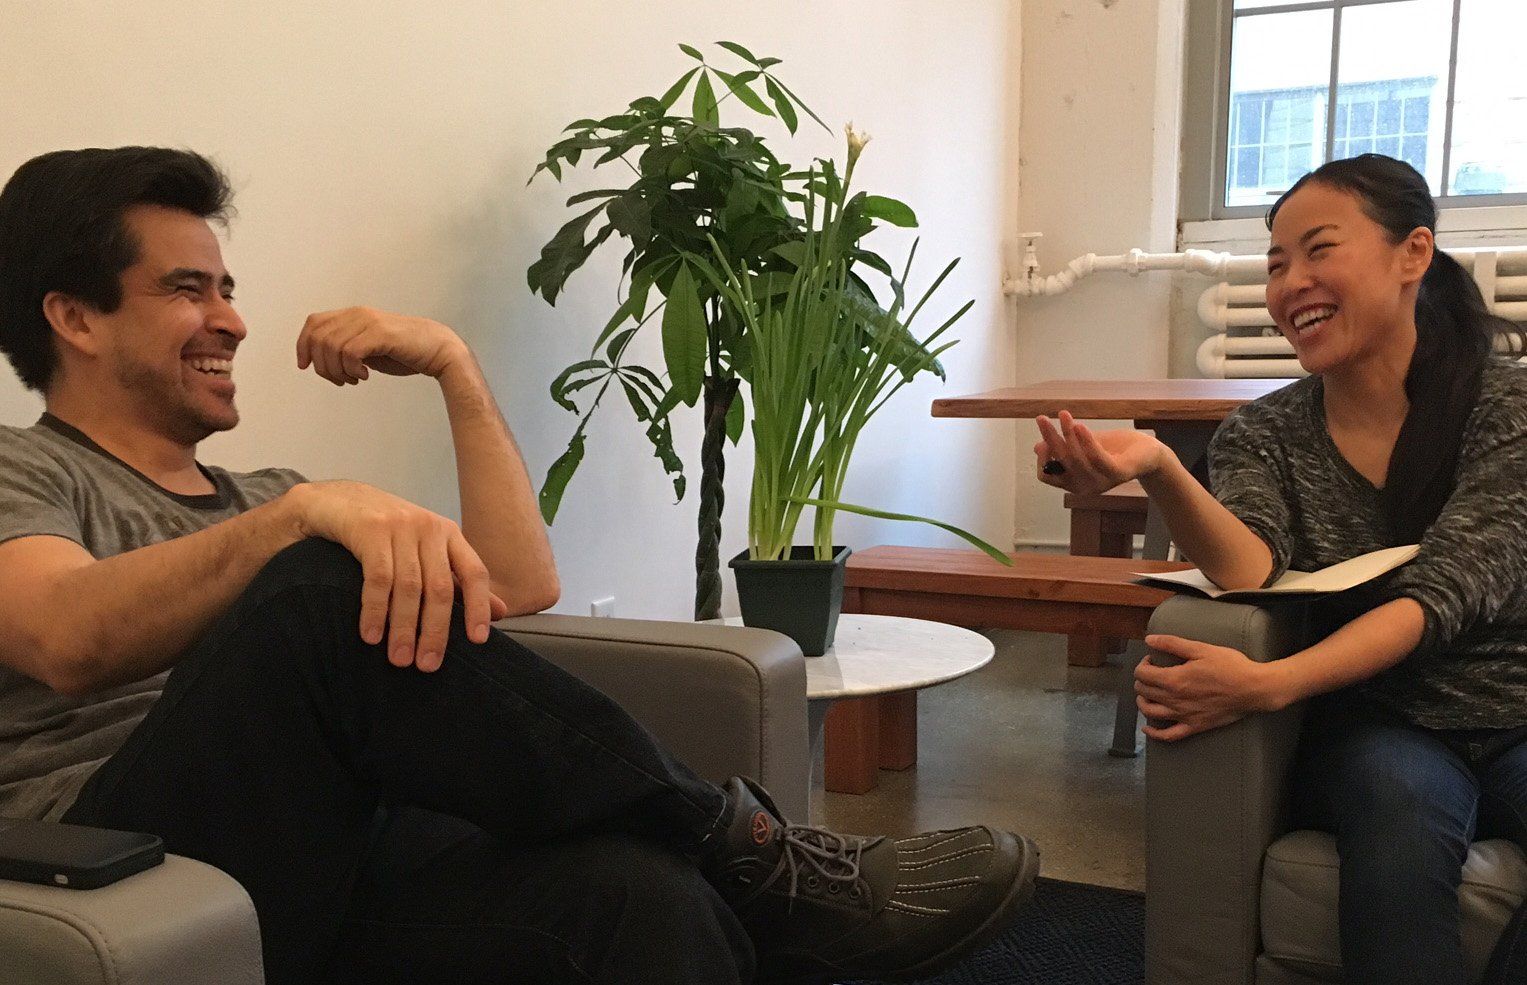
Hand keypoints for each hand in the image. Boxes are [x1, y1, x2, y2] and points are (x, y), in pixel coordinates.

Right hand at [287, 481, 509, 671]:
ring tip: (399, 658)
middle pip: (440, 587)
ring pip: (409, 587)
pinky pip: (377, 578)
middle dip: (435, 630)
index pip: (475, 573)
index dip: (478, 607)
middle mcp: (429, 528)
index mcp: (449, 534)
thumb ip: (460, 581)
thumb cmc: (385, 532)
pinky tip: (371, 635)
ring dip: (403, 628)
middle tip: (427, 664)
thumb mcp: (426, 551)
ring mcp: (400, 527)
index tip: (478, 640)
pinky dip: (375, 610)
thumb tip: (501, 612)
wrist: (335, 501)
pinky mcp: (370, 530)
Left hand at [297, 307, 467, 383]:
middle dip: (321, 365)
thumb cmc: (406, 351)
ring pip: (331, 347)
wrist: (438, 349)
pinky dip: (352, 369)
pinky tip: (365, 376)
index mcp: (353, 315)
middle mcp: (358, 314)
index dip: (303, 345)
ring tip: (353, 379)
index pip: (314, 323)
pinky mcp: (380, 334)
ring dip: (337, 370)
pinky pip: (350, 353)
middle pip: (318, 337)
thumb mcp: (369, 348)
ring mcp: (369, 322)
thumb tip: (322, 361)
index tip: (305, 366)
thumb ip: (347, 349)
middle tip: (338, 380)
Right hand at [1033, 411, 1166, 493]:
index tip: (1041, 438)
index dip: (1041, 458)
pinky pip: (1097, 458)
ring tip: (1064, 415)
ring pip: (1076, 460)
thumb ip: (1063, 448)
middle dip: (1049, 438)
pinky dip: (1086, 441)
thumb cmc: (1114, 449)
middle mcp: (1085, 487)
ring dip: (1067, 434)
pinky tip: (1080, 425)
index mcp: (1073, 483)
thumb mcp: (1083, 446)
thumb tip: (1037, 447)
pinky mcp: (1118, 474)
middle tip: (1041, 418)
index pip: (1047, 476)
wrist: (1147, 452)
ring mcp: (1102, 482)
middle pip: (1060, 463)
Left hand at [1133, 634, 1275, 740]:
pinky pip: (1168, 735)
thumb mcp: (1201, 649)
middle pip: (1144, 692)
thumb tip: (1149, 640)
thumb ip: (1172, 644)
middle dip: (1142, 680)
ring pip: (1150, 713)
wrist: (1253, 688)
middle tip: (1151, 673)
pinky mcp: (1194, 727)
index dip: (1142, 665)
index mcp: (1174, 679)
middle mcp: (1174, 700)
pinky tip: (1147, 728)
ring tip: (1145, 694)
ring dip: (1142, 702)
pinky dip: (1154, 733)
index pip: (1143, 674)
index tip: (1151, 660)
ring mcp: (1184, 716)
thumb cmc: (1230, 666)